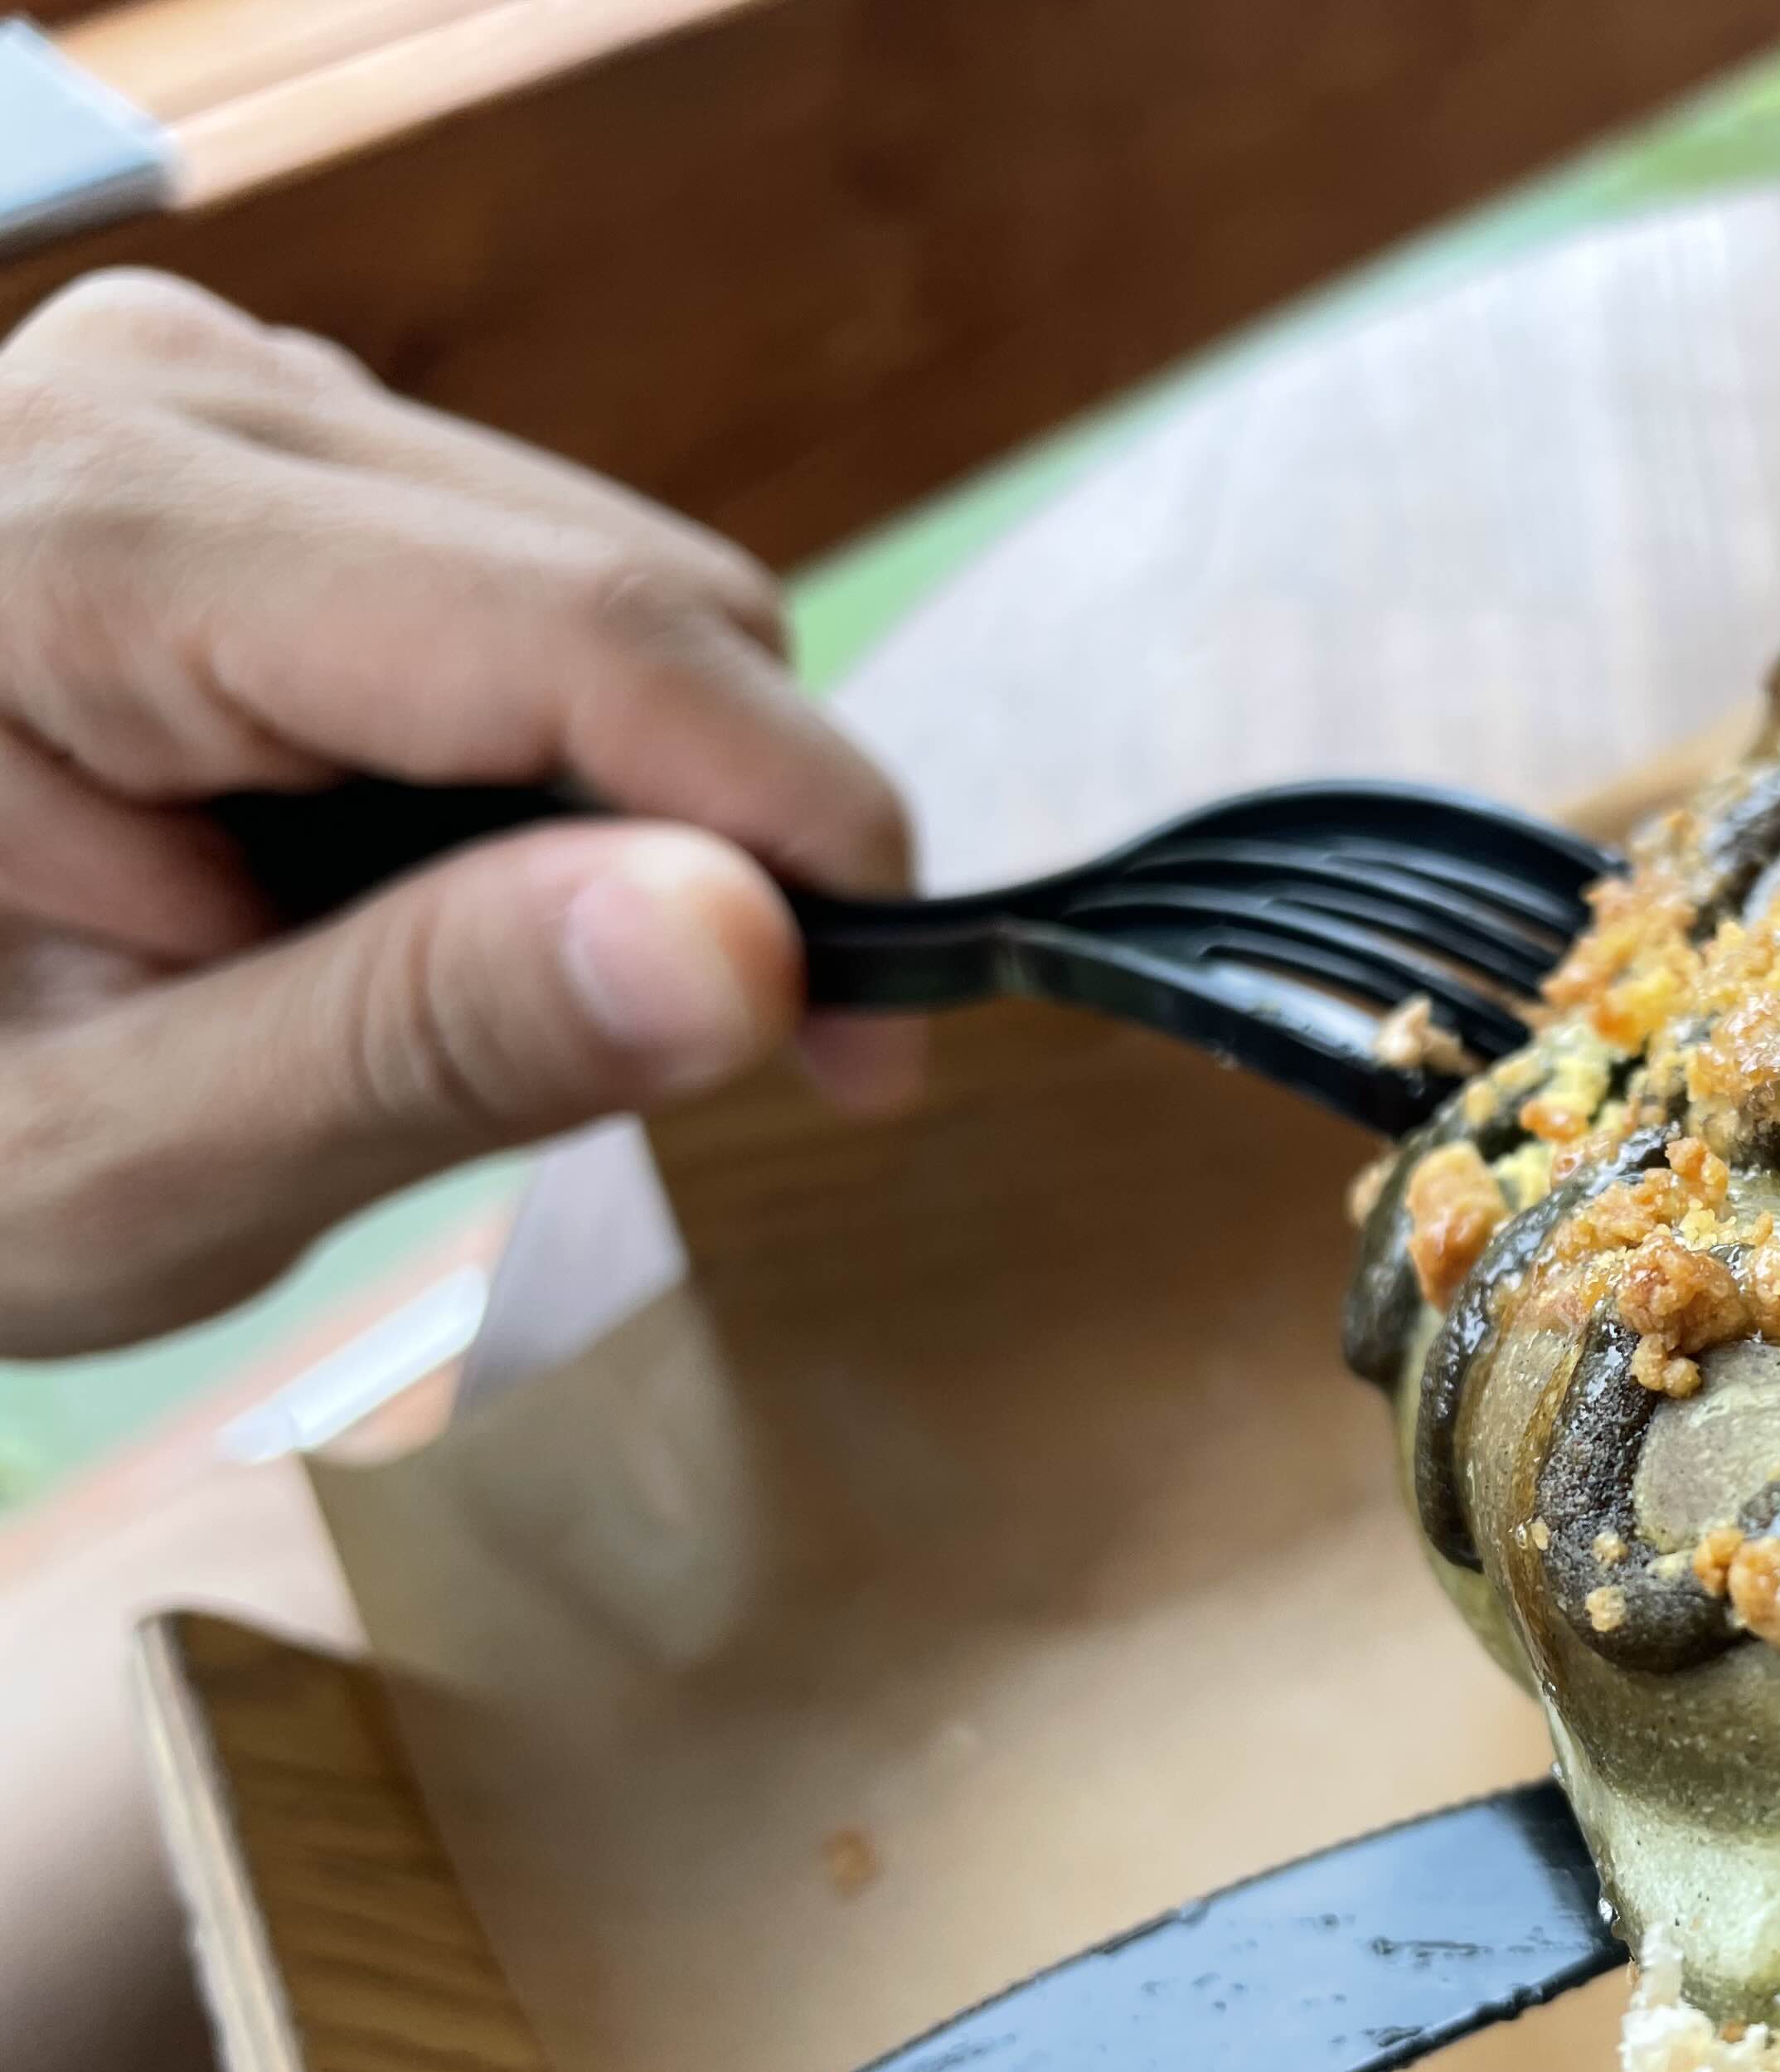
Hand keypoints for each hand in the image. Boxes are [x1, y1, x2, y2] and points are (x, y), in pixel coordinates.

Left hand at [0, 270, 918, 1358]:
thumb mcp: (122, 1155)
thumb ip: (425, 1039)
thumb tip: (755, 945)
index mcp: (85, 538)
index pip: (595, 638)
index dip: (805, 841)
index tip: (880, 1051)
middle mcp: (166, 393)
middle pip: (645, 601)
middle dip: (709, 846)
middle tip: (604, 1065)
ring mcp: (217, 395)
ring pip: (630, 593)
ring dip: (628, 815)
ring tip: (428, 974)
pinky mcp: (268, 444)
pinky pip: (548, 591)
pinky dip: (560, 765)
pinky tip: (404, 875)